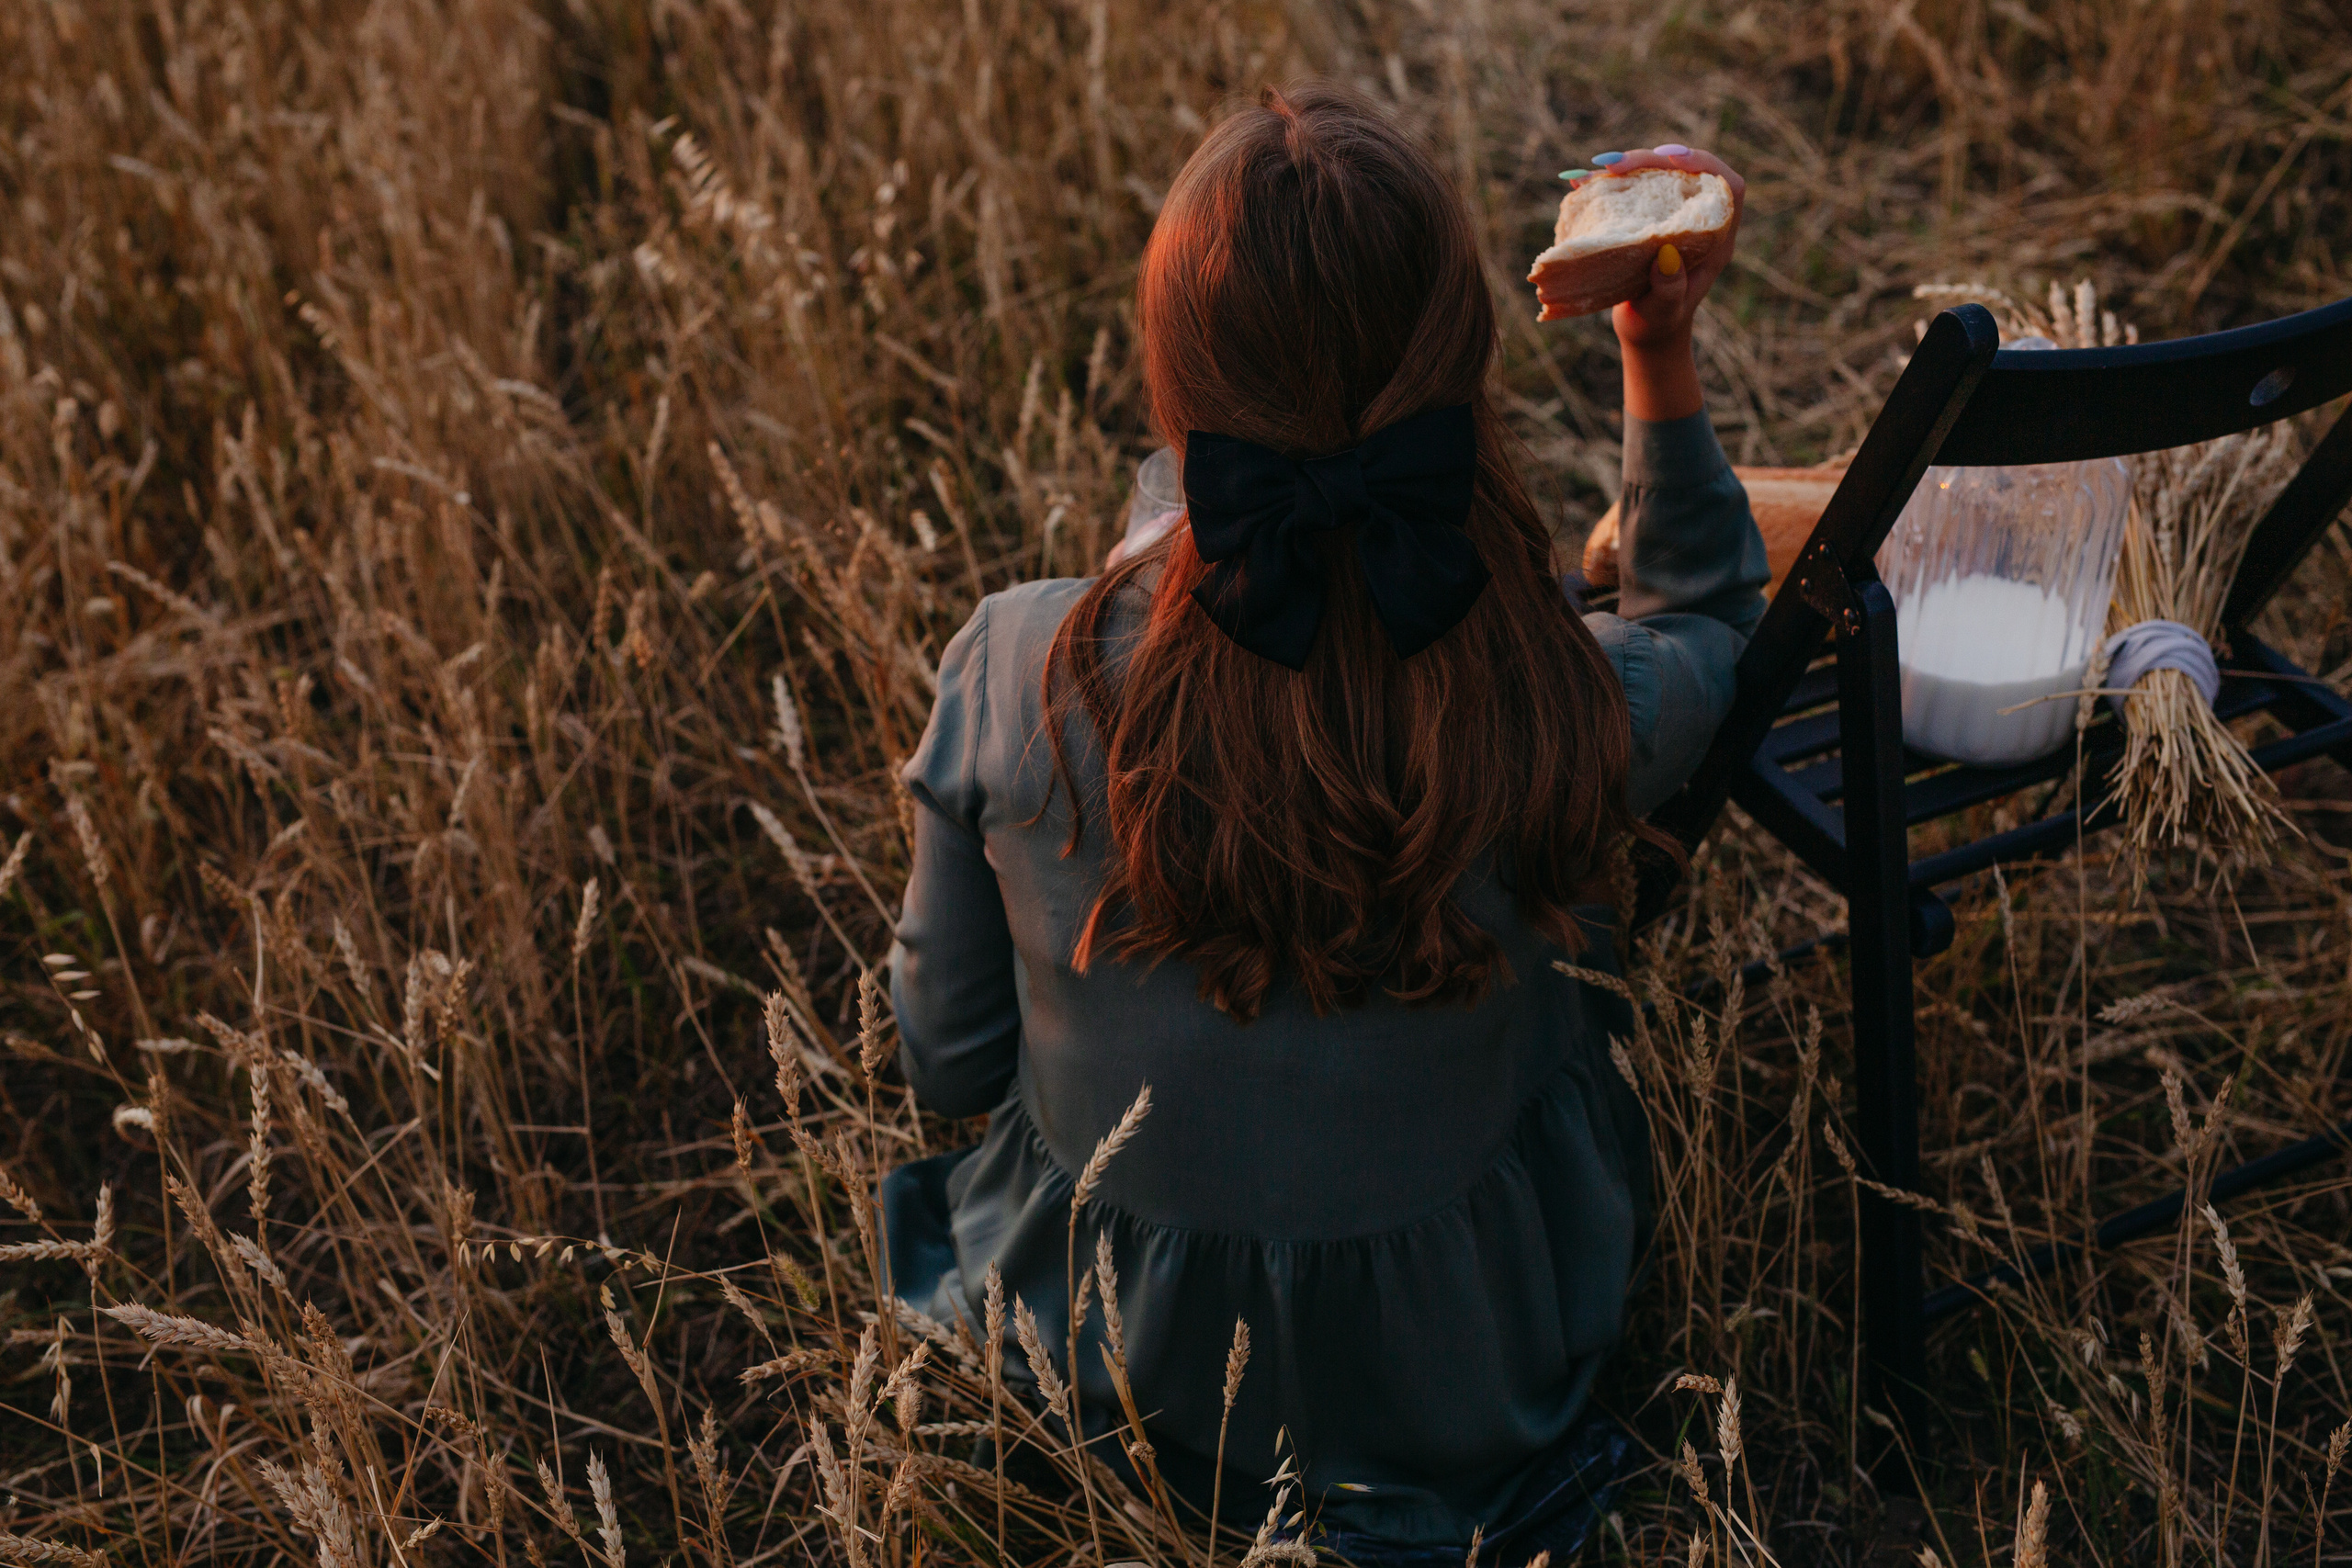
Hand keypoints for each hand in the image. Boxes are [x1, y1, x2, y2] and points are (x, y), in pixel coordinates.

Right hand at [1564, 145, 1744, 352]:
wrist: (1645, 330)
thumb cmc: (1658, 323)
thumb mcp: (1662, 311)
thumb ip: (1670, 289)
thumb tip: (1667, 254)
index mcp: (1716, 239)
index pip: (1728, 188)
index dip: (1706, 165)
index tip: (1673, 159)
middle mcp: (1697, 219)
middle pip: (1686, 171)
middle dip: (1652, 159)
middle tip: (1615, 165)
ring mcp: (1671, 216)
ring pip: (1658, 174)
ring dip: (1628, 165)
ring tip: (1596, 171)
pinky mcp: (1646, 217)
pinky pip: (1631, 189)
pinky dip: (1607, 182)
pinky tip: (1581, 181)